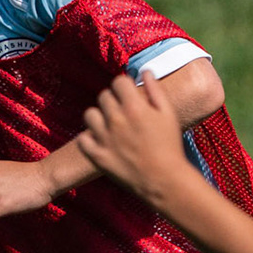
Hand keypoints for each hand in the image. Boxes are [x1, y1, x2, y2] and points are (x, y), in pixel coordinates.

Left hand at [79, 74, 197, 202]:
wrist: (164, 181)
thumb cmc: (170, 146)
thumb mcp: (169, 114)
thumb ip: (155, 89)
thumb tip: (144, 71)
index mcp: (135, 107)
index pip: (118, 81)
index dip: (124, 87)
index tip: (129, 95)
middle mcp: (116, 119)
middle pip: (104, 96)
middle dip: (113, 101)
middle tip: (123, 113)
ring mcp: (104, 138)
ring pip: (89, 114)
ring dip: (99, 117)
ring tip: (110, 126)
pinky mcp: (97, 156)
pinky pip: (82, 139)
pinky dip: (89, 138)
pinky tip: (101, 141)